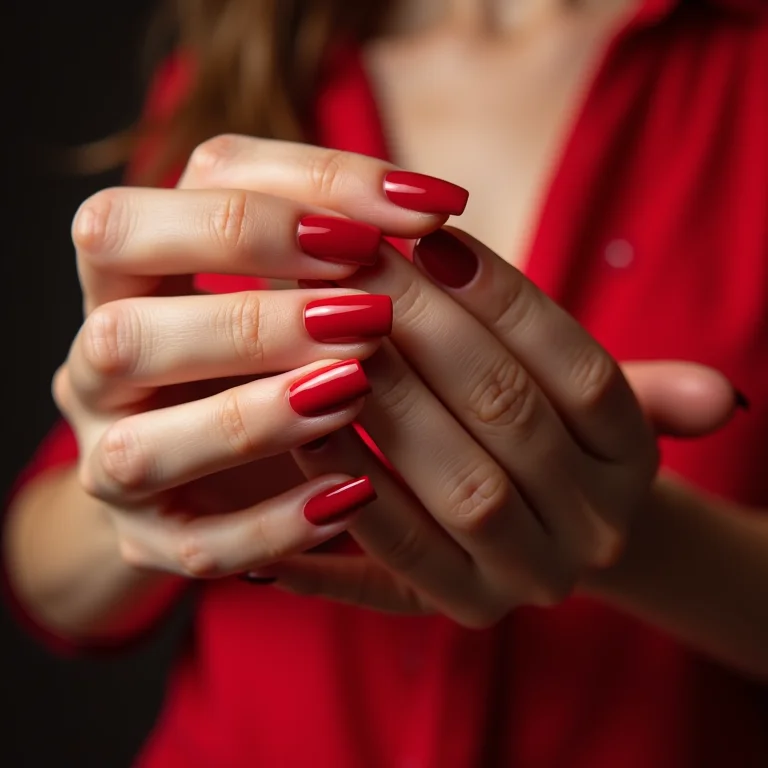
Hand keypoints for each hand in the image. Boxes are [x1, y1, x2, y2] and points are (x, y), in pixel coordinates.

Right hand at [54, 138, 444, 577]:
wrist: (212, 451)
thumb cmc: (261, 341)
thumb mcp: (287, 272)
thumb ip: (334, 232)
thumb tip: (431, 215)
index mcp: (121, 276)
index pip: (142, 217)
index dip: (267, 209)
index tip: (390, 222)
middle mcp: (96, 367)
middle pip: (124, 334)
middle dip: (252, 321)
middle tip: (368, 318)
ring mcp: (112, 461)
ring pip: (144, 450)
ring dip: (254, 420)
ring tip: (356, 392)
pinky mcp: (149, 538)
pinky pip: (197, 546)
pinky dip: (275, 525)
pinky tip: (352, 496)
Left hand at [264, 230, 740, 626]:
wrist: (531, 528)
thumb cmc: (543, 431)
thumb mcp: (590, 401)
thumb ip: (648, 386)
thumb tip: (727, 402)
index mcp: (636, 460)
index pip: (585, 371)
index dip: (506, 298)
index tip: (430, 233)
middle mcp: (598, 527)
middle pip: (513, 414)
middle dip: (426, 330)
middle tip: (353, 264)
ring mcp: (531, 577)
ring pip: (463, 486)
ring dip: (387, 402)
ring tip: (319, 330)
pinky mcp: (463, 610)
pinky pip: (402, 556)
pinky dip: (351, 490)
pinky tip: (301, 428)